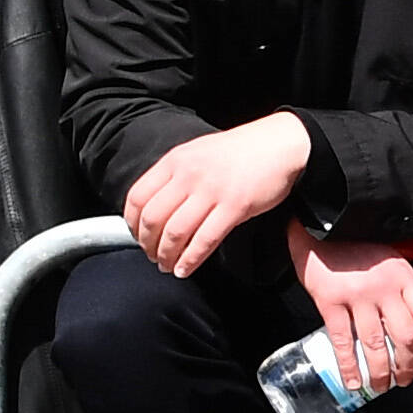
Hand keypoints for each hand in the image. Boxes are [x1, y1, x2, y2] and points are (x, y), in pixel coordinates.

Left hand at [123, 114, 312, 276]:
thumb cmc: (241, 151)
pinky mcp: (235, 207)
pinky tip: (186, 269)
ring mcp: (212, 191)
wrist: (280, 144)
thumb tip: (156, 206)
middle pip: (153, 218)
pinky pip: (205, 240)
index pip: (138, 197)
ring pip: (176, 232)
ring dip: (167, 255)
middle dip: (148, 245)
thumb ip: (176, 174)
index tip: (137, 237)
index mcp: (176, 161)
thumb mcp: (198, 153)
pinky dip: (191, 259)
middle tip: (152, 256)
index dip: (132, 223)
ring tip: (167, 266)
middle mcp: (189, 175)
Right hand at [286, 214, 412, 399]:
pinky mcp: (329, 302)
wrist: (319, 223)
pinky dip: (349, 366)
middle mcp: (384, 288)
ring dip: (381, 372)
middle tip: (406, 379)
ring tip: (383, 386)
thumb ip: (401, 282)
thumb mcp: (389, 255)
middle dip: (408, 365)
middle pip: (405, 336)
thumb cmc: (355, 241)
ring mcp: (356, 296)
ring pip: (375, 344)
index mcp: (403, 275)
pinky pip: (342, 342)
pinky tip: (354, 382)